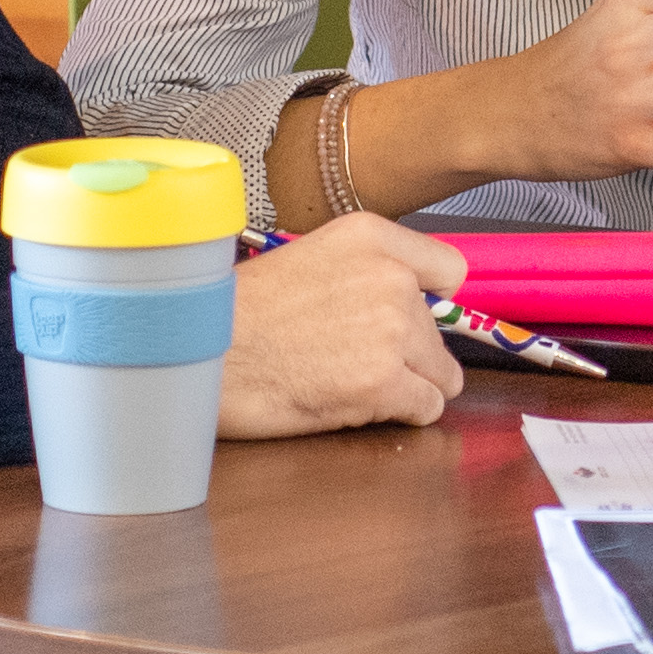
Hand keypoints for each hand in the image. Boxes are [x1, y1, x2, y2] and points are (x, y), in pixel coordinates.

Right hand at [218, 213, 466, 438]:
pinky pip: (427, 409)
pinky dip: (401, 415)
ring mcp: (392, 332)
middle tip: (353, 360)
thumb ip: (362, 272)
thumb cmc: (236, 314)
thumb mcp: (306, 259)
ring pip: (441, 374)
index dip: (431, 300)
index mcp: (369, 237)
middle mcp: (391, 278)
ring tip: (356, 385)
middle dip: (408, 353)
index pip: (447, 270)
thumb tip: (398, 303)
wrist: (205, 356)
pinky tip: (359, 406)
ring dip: (409, 386)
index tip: (414, 317)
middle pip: (438, 332)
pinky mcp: (384, 383)